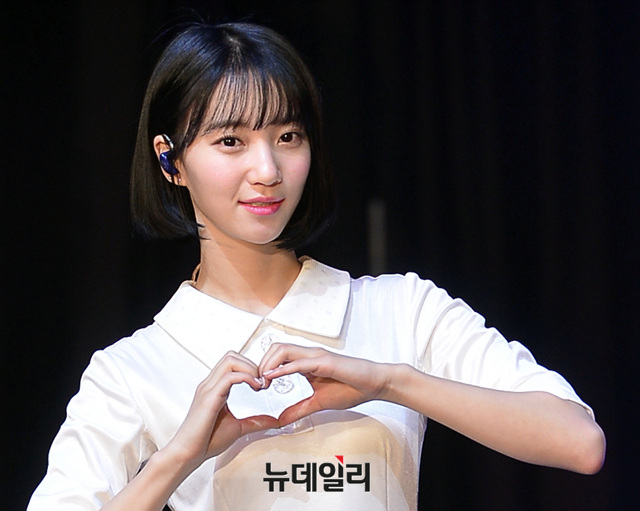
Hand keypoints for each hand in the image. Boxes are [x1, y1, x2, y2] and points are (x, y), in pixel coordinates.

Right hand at [164, 351, 278, 471]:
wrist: (186, 455)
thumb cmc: (206, 442)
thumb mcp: (239, 428)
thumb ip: (256, 421)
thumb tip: (275, 421)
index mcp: (215, 388)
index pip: (233, 362)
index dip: (251, 367)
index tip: (263, 383)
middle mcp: (210, 384)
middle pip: (232, 355)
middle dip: (252, 364)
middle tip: (263, 382)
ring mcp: (208, 388)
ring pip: (230, 360)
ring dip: (249, 368)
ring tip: (259, 384)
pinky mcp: (208, 397)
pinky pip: (229, 377)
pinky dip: (246, 377)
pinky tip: (255, 388)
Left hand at [258, 344, 390, 425]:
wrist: (374, 384)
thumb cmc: (351, 388)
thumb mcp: (318, 402)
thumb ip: (299, 409)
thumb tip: (280, 420)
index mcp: (305, 362)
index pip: (277, 355)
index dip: (263, 367)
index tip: (258, 386)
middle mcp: (309, 355)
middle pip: (275, 347)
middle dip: (261, 363)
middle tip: (257, 383)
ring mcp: (317, 356)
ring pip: (283, 349)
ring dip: (269, 364)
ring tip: (264, 381)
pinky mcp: (325, 362)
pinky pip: (300, 363)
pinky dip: (283, 369)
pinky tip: (273, 378)